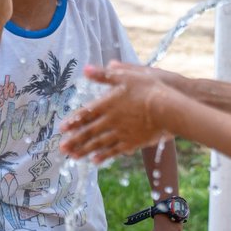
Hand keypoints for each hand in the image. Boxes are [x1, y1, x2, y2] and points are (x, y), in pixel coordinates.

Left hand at [59, 62, 177, 162]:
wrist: (168, 108)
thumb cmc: (149, 88)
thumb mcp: (127, 75)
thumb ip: (106, 75)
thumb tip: (86, 69)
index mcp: (108, 103)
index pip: (86, 113)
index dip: (74, 121)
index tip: (62, 129)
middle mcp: (111, 120)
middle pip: (89, 132)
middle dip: (74, 140)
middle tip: (62, 148)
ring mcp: (121, 133)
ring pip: (99, 143)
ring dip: (84, 150)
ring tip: (73, 156)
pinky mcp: (133, 141)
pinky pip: (114, 150)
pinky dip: (103, 156)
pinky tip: (95, 161)